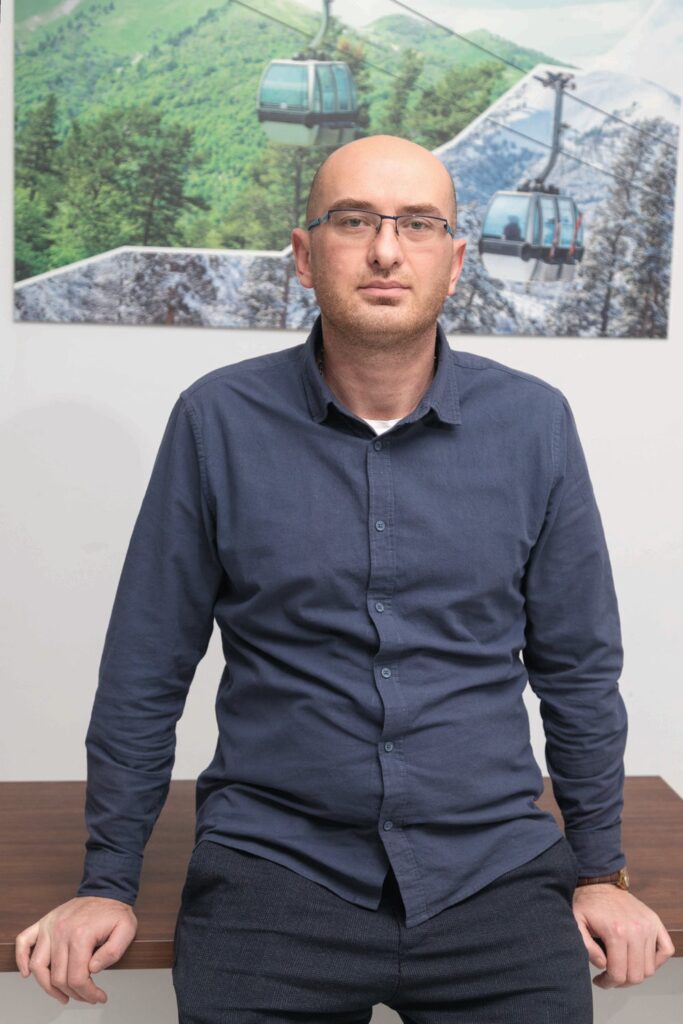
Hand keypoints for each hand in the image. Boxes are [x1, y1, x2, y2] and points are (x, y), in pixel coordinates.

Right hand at [15, 896, 137, 1004]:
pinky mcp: (44, 922)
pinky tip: (27, 973)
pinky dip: (21, 959)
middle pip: (58, 977)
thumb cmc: (115, 912)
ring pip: (38, 967)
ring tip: (62, 995)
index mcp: (81, 935)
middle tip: (86, 996)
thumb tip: (92, 969)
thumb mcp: (126, 930)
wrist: (106, 890)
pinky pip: (24, 942)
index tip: (98, 997)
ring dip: (48, 987)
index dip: (88, 993)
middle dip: (74, 994)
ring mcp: (50, 926)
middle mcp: (61, 931)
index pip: (77, 978)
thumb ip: (113, 952)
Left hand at [572, 884, 675, 987]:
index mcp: (616, 931)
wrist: (599, 883)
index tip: (600, 981)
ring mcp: (648, 926)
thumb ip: (585, 947)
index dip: (608, 983)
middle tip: (610, 976)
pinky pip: (666, 950)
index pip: (619, 974)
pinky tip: (640, 959)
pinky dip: (657, 961)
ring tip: (622, 967)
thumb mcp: (576, 923)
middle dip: (621, 982)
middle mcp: (636, 930)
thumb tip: (602, 965)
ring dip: (636, 973)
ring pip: (650, 968)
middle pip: (636, 975)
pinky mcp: (655, 922)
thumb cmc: (587, 904)